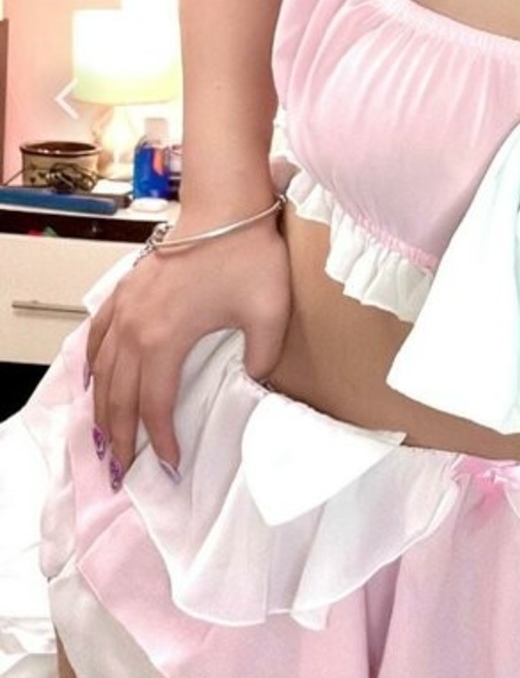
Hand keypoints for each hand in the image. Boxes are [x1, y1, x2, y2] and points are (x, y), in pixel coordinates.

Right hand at [85, 217, 292, 482]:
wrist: (227, 207)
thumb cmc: (249, 257)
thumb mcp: (270, 315)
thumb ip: (262, 360)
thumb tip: (253, 385)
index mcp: (165, 340)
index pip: (156, 405)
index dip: (160, 439)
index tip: (170, 464)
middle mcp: (135, 328)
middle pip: (119, 395)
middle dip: (120, 436)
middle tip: (123, 469)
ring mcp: (125, 307)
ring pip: (103, 370)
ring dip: (102, 407)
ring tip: (105, 437)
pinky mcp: (126, 290)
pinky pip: (98, 334)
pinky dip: (92, 362)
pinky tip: (94, 377)